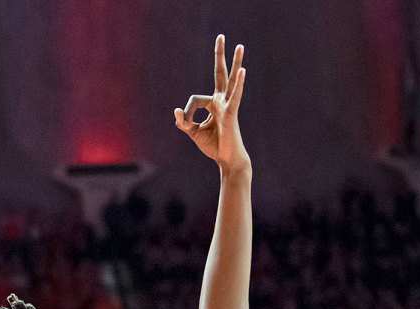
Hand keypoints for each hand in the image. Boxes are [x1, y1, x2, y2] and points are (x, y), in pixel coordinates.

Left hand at [174, 35, 249, 173]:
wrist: (226, 160)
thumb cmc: (213, 146)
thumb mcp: (194, 133)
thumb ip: (184, 122)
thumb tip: (176, 112)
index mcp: (213, 105)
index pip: (195, 100)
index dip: (187, 112)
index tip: (187, 123)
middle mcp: (222, 101)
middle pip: (220, 73)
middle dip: (220, 55)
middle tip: (221, 36)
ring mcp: (228, 106)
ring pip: (230, 80)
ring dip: (235, 62)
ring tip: (239, 46)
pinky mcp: (231, 114)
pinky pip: (234, 97)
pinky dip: (238, 85)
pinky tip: (242, 71)